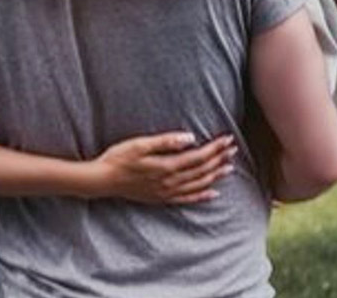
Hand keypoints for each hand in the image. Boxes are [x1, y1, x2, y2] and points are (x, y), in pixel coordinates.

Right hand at [89, 132, 236, 204]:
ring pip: (198, 185)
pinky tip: (213, 193)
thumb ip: (166, 141)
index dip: (215, 148)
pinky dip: (202, 196)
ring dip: (215, 176)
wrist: (103, 180)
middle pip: (202, 170)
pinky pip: (188, 199)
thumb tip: (190, 138)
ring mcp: (167, 192)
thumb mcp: (140, 144)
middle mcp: (171, 181)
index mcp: (167, 166)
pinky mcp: (162, 198)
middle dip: (219, 159)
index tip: (227, 139)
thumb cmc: (118, 158)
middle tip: (233, 149)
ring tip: (229, 168)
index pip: (198, 156)